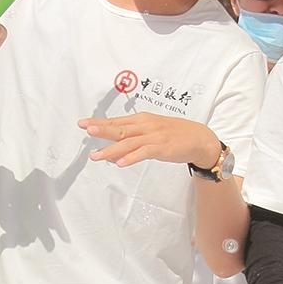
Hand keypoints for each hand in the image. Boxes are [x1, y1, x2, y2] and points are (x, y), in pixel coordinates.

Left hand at [79, 113, 219, 169]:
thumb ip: (132, 142)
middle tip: (86, 130)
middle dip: (102, 130)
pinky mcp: (162, 148)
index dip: (100, 122)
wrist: (199, 139)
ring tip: (97, 155)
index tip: (83, 123)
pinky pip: (144, 153)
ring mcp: (154, 137)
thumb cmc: (174, 135)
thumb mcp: (151, 133)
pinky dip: (131, 158)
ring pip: (128, 143)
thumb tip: (112, 154)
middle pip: (120, 129)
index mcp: (142, 120)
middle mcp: (146, 126)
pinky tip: (120, 163)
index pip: (117, 121)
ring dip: (111, 149)